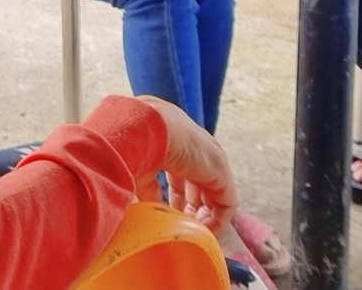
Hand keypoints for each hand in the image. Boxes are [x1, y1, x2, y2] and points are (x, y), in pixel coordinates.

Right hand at [136, 96, 236, 234]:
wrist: (144, 127)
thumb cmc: (135, 145)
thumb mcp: (141, 170)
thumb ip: (149, 188)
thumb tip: (151, 209)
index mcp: (179, 143)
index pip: (184, 174)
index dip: (177, 198)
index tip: (167, 216)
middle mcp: (198, 149)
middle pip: (200, 185)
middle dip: (190, 208)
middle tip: (180, 227)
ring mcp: (212, 158)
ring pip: (215, 194)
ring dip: (203, 216)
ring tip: (191, 234)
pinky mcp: (221, 171)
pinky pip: (226, 202)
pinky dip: (217, 220)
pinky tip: (203, 233)